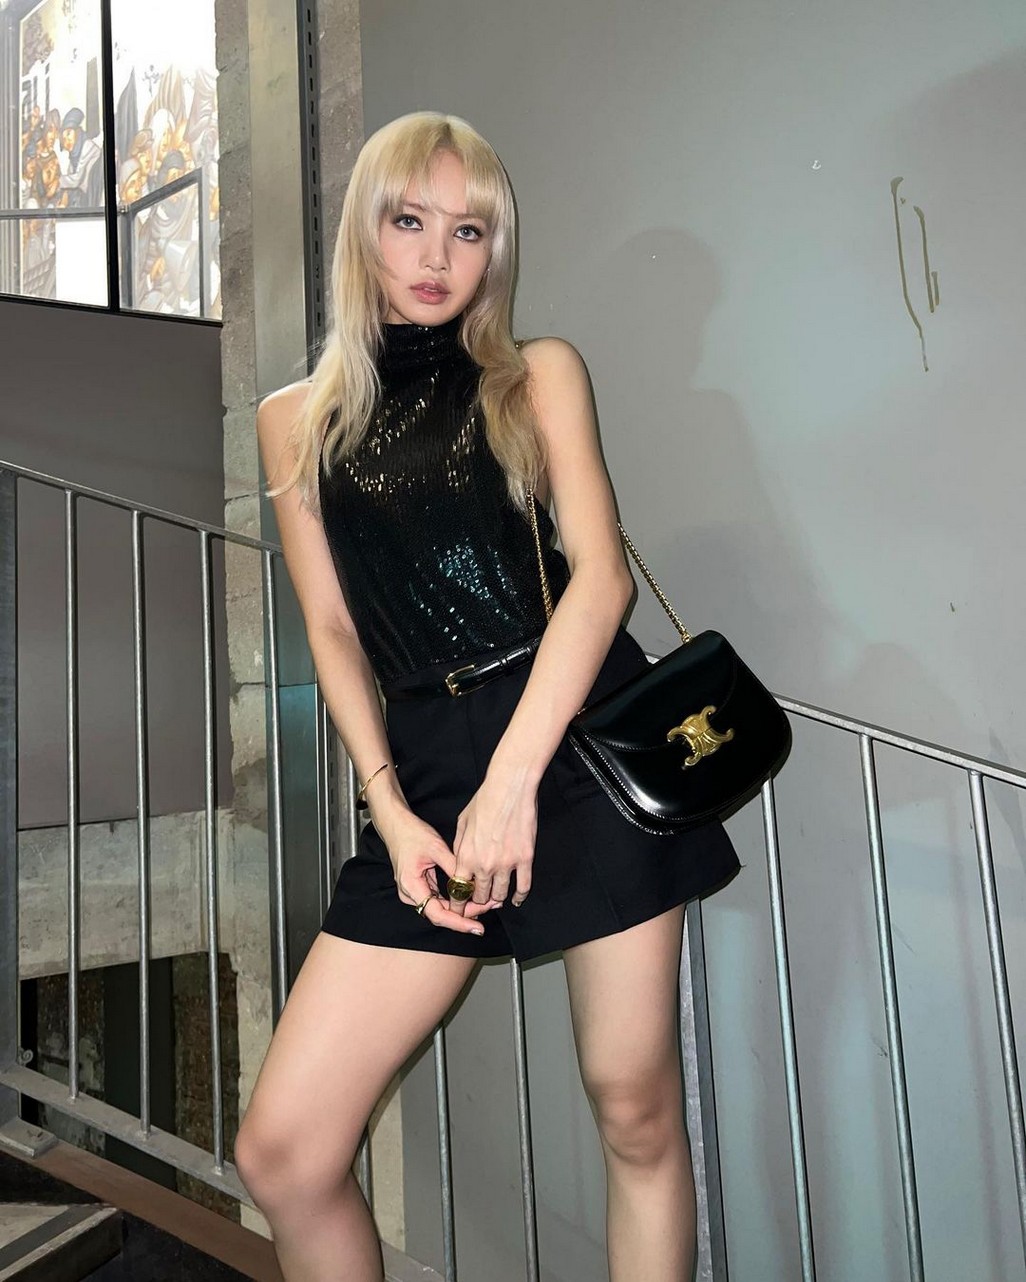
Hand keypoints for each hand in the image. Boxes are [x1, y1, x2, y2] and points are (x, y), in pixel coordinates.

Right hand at [379, 807, 495, 935]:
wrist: (396, 825)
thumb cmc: (412, 833)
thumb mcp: (436, 847)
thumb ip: (454, 867)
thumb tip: (473, 883)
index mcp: (411, 886)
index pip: (437, 914)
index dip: (459, 923)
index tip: (477, 927)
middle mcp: (411, 894)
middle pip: (441, 914)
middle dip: (466, 914)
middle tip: (491, 906)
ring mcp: (415, 892)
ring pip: (441, 908)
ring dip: (463, 908)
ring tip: (487, 903)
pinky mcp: (420, 886)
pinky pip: (439, 899)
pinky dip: (455, 900)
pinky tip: (472, 897)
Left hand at [451, 768, 537, 910]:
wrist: (509, 788)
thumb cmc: (484, 800)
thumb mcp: (462, 822)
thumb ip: (459, 846)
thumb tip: (460, 862)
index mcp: (466, 856)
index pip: (459, 890)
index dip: (458, 903)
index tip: (458, 909)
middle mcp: (485, 864)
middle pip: (480, 896)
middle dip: (478, 901)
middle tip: (480, 901)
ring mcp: (507, 863)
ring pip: (501, 894)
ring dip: (497, 898)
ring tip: (497, 898)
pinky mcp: (525, 859)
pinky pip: (523, 886)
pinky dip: (519, 896)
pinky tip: (516, 899)